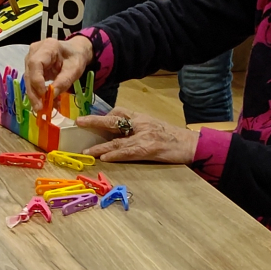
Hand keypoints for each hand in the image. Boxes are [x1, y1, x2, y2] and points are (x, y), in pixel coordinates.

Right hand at [24, 35, 94, 110]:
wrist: (74, 52)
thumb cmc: (75, 58)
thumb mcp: (74, 70)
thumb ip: (63, 82)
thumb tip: (51, 96)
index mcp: (48, 46)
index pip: (36, 63)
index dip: (37, 80)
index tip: (43, 95)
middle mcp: (35, 51)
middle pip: (29, 73)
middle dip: (34, 92)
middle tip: (40, 108)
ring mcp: (31, 58)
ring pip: (28, 79)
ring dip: (34, 95)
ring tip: (43, 108)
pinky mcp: (31, 67)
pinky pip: (31, 81)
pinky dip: (37, 93)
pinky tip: (44, 103)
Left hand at [76, 112, 197, 162]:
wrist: (191, 144)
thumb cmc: (172, 137)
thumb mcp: (153, 126)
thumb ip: (137, 127)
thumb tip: (119, 131)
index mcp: (141, 117)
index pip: (119, 111)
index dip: (103, 115)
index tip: (89, 119)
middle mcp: (141, 124)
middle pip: (114, 120)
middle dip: (95, 121)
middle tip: (79, 122)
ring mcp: (144, 136)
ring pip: (118, 140)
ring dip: (100, 146)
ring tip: (86, 151)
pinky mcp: (149, 149)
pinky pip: (129, 152)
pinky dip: (116, 155)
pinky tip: (105, 158)